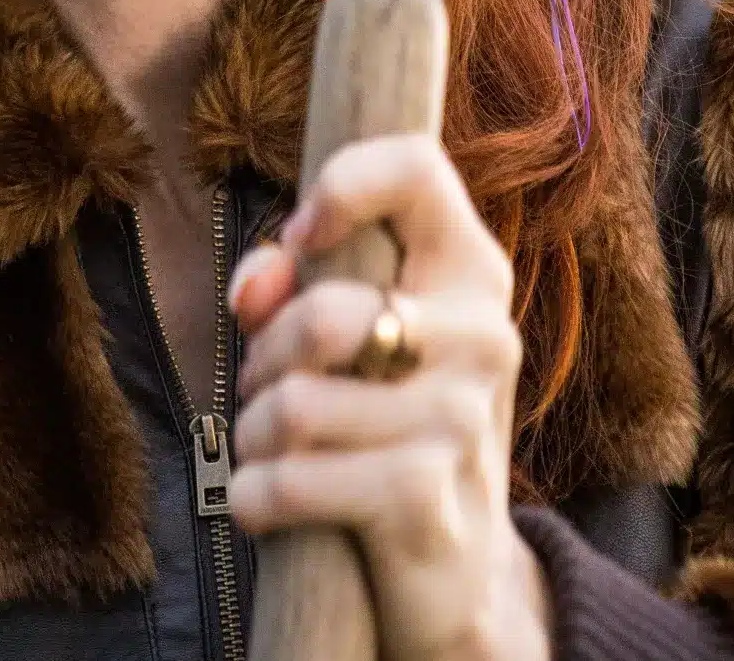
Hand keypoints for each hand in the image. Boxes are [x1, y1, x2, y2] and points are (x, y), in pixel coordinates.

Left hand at [227, 135, 550, 660]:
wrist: (455, 567)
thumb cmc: (383, 423)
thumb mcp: (346, 340)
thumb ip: (289, 284)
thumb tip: (251, 289)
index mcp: (470, 268)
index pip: (416, 166)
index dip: (341, 183)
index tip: (302, 236)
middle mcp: (483, 333)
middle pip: (322, 315)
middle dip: (264, 360)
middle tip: (268, 389)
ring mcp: (462, 418)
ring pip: (294, 407)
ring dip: (255, 437)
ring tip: (277, 449)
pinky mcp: (429, 497)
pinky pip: (291, 482)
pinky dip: (256, 497)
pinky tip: (270, 503)